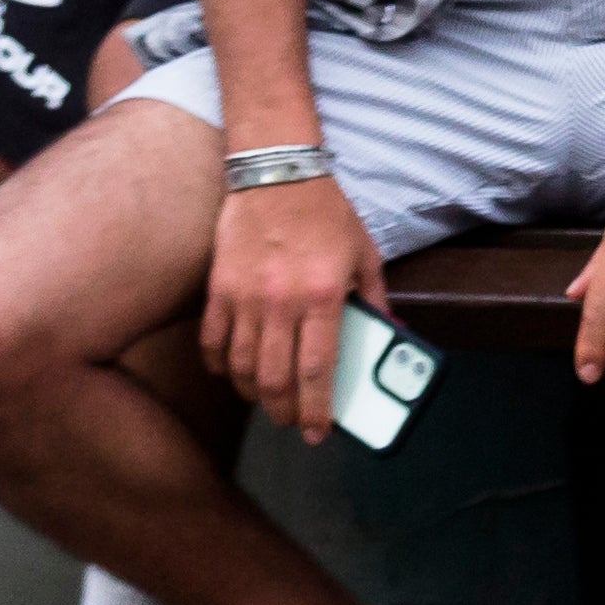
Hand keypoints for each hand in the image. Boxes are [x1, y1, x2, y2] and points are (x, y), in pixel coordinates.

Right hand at [203, 174, 390, 439]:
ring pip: (241, 367)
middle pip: (275, 378)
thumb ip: (375, 300)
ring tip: (267, 400)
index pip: (318, 369)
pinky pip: (212, 341)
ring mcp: (245, 297)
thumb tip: (391, 335)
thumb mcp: (365, 255)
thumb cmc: (327, 214)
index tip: (319, 432)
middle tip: (293, 422)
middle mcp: (281, 302)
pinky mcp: (218, 288)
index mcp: (323, 296)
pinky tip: (231, 373)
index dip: (317, 409)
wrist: (278, 173)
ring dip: (253, 394)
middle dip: (285, 411)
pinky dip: (220, 366)